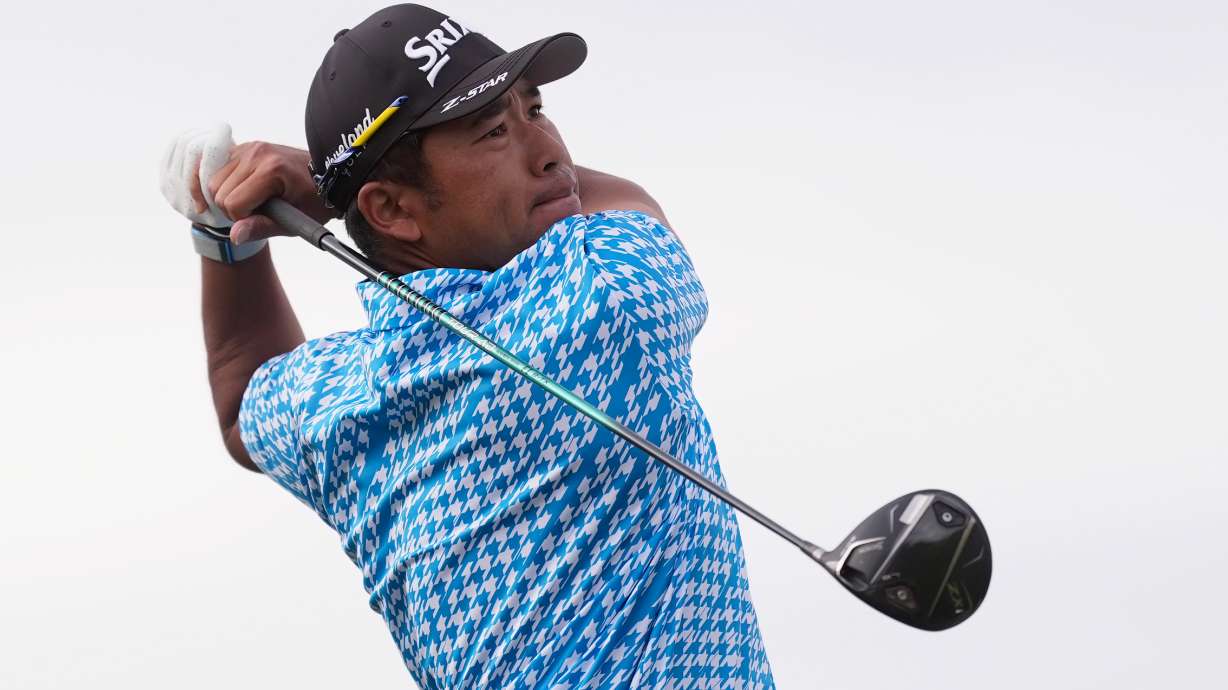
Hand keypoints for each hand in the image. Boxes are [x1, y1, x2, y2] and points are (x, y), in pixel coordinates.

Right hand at [159, 125, 331, 243]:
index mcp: (271, 170)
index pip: (233, 203)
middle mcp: (256, 153)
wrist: (329, 176)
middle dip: (232, 209)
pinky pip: (216, 169)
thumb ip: (262, 227)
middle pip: (217, 192)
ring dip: (226, 197)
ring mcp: (248, 147)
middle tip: (258, 212)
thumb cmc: (316, 200)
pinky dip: (222, 185)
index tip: (264, 218)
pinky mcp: (243, 147)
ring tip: (252, 201)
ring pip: (212, 180)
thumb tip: (234, 236)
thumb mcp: (295, 221)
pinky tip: (236, 193)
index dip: (243, 219)